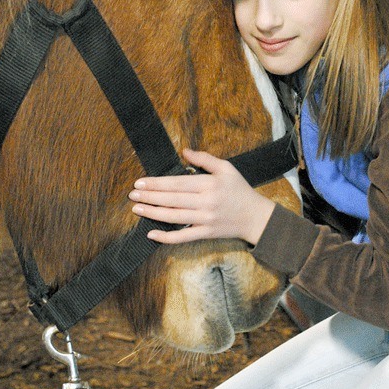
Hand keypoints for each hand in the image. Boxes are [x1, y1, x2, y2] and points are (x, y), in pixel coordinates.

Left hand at [128, 148, 275, 244]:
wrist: (256, 217)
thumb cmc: (240, 190)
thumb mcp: (226, 168)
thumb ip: (205, 159)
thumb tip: (184, 151)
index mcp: (209, 184)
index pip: (177, 184)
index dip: (157, 183)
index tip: (140, 182)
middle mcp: (206, 202)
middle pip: (172, 200)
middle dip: (150, 197)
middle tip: (132, 195)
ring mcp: (205, 220)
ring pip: (174, 218)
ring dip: (153, 213)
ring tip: (137, 209)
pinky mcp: (206, 233)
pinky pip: (183, 237)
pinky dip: (166, 238)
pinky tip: (151, 235)